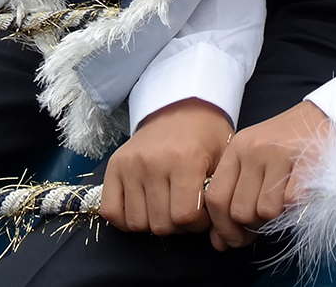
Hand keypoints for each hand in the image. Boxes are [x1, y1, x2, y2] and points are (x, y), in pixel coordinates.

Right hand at [100, 99, 230, 236]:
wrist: (181, 108)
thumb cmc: (206, 135)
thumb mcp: (224, 157)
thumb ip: (219, 192)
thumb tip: (216, 226)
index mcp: (185, 158)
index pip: (185, 216)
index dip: (197, 224)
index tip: (202, 215)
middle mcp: (153, 162)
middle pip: (160, 224)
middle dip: (178, 226)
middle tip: (185, 211)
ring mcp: (130, 165)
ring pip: (137, 223)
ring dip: (153, 223)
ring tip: (166, 208)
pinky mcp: (113, 167)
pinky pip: (111, 212)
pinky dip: (126, 219)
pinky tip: (144, 208)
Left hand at [202, 100, 334, 250]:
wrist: (321, 115)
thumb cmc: (284, 143)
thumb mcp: (251, 159)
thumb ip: (233, 195)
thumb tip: (219, 243)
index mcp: (236, 149)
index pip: (216, 198)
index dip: (223, 227)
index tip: (233, 238)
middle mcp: (254, 149)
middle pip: (240, 210)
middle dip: (252, 225)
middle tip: (265, 220)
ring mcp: (280, 153)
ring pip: (266, 211)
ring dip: (276, 216)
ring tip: (283, 200)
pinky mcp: (307, 158)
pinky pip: (292, 201)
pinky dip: (296, 205)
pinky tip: (299, 192)